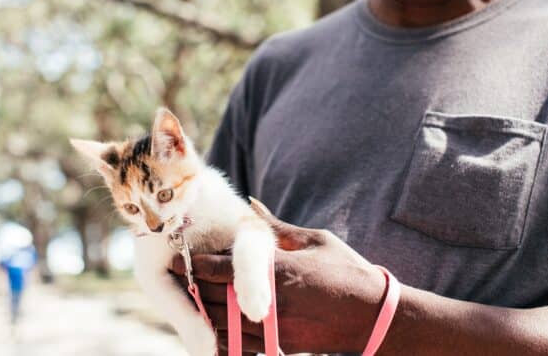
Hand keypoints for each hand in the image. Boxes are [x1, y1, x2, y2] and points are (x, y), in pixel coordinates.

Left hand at [169, 198, 386, 353]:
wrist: (375, 318)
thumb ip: (276, 227)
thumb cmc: (348, 271)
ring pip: (220, 323)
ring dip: (200, 311)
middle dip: (190, 286)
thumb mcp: (314, 241)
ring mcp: (273, 328)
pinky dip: (221, 334)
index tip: (175, 253)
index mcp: (277, 271)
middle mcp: (269, 302)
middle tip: (172, 274)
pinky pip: (238, 344)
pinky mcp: (280, 346)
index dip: (193, 262)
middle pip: (212, 297)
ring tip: (187, 296)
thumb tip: (251, 205)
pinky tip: (212, 321)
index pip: (220, 268)